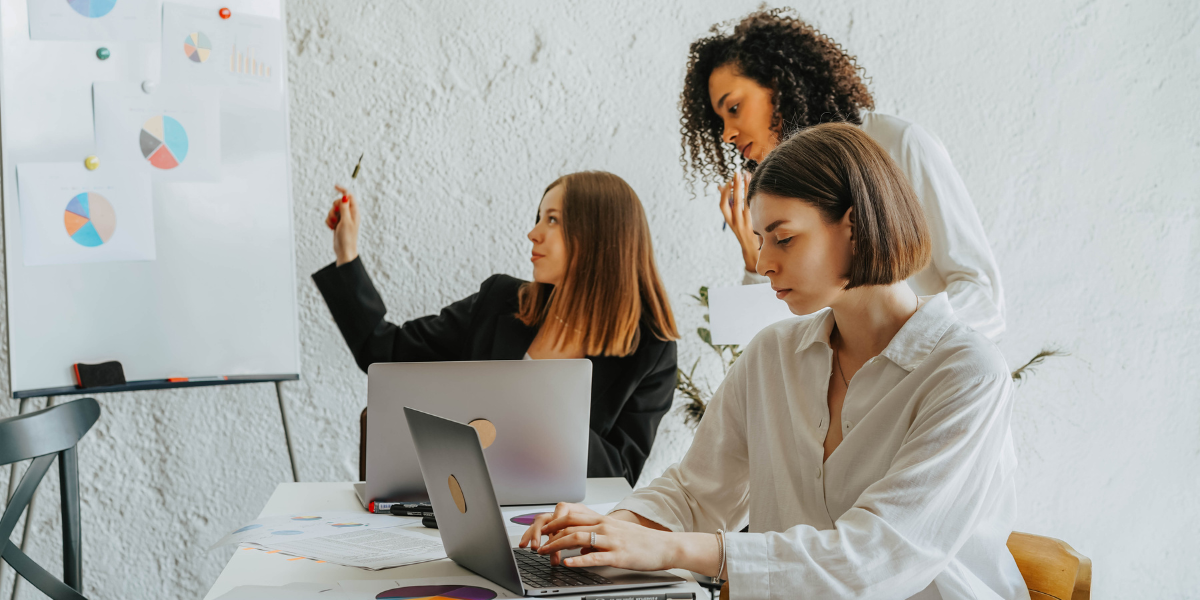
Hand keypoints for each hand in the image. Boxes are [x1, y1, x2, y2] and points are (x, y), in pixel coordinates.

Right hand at [325, 185, 358, 264]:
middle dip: (334, 208)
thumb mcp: (346, 221)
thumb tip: (346, 196)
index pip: (349, 196)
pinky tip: (332, 228)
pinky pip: (330, 217)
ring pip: (333, 210)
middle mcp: (349, 214)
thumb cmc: (347, 238)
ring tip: (334, 225)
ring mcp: (343, 219)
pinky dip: (329, 222)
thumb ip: (345, 208)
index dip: (343, 190)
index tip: (335, 186)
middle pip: (339, 202)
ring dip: (331, 216)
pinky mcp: (337, 223)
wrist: (344, 250)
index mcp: (354, 212)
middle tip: (337, 216)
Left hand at [518, 503, 716, 573]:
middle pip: (570, 525)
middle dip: (549, 534)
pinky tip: (567, 563)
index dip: (553, 523)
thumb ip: (596, 539)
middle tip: (535, 543)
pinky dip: (578, 559)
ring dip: (557, 545)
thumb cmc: (642, 542)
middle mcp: (605, 526)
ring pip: (578, 537)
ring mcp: (611, 540)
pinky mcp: (618, 555)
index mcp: (603, 521)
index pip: (572, 517)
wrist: (666, 546)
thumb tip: (578, 548)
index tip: (539, 531)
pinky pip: (594, 556)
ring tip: (544, 552)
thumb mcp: (616, 536)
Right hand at [719, 170, 758, 272]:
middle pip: (735, 202)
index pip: (723, 206)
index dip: (724, 194)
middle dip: (736, 186)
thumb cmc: (741, 230)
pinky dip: (755, 195)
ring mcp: (747, 222)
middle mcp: (737, 221)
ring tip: (747, 175)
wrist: (752, 249)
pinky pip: (755, 207)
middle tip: (737, 173)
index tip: (727, 182)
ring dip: (747, 188)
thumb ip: (728, 203)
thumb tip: (721, 186)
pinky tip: (756, 186)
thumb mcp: (732, 219)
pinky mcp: (757, 222)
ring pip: (746, 202)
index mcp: (729, 220)